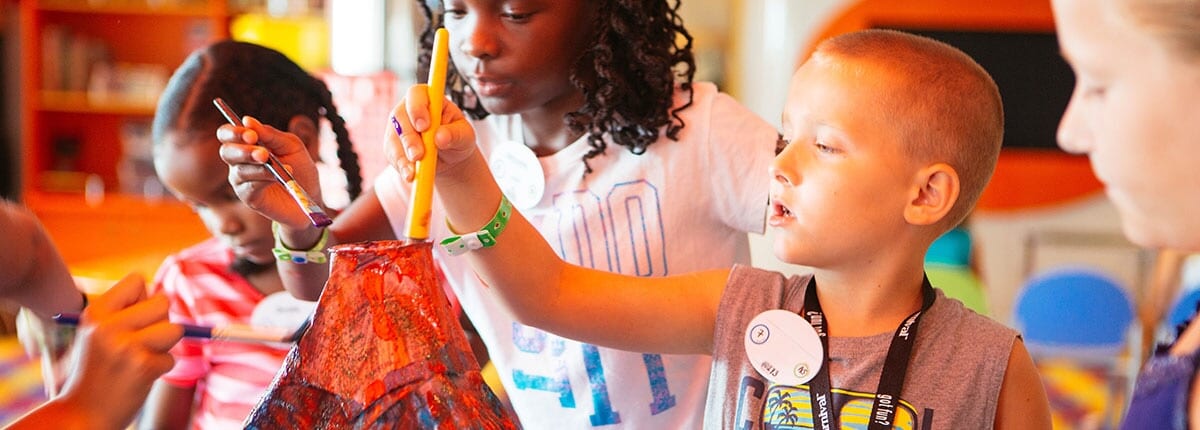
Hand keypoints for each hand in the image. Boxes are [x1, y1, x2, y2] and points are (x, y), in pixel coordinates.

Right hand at [55, 274, 182, 428]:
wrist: (82, 414)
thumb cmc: (96, 371)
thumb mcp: (98, 334)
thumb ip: (125, 312)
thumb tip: (164, 298)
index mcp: (96, 313)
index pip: (137, 280)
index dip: (144, 298)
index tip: (132, 320)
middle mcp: (108, 326)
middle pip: (162, 302)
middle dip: (160, 322)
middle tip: (140, 343)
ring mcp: (126, 346)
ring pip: (175, 329)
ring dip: (165, 346)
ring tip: (140, 359)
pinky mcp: (142, 366)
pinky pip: (171, 359)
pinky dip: (160, 369)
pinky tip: (138, 378)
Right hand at [217, 116, 324, 229]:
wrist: (311, 195)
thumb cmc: (300, 168)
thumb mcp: (291, 145)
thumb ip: (270, 134)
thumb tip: (247, 120)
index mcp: (246, 145)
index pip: (227, 134)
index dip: (234, 132)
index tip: (251, 135)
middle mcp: (239, 162)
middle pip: (226, 152)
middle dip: (242, 150)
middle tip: (262, 153)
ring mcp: (242, 181)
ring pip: (238, 170)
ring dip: (256, 165)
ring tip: (271, 163)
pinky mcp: (249, 198)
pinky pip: (249, 186)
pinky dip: (263, 179)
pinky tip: (277, 177)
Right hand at [385, 84, 476, 181]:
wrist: (449, 158)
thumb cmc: (457, 139)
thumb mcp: (465, 136)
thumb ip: (455, 134)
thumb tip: (440, 137)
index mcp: (428, 98)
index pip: (416, 94)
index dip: (417, 108)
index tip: (424, 126)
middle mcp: (408, 109)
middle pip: (400, 117)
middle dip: (409, 138)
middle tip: (418, 155)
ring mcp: (397, 127)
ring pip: (393, 137)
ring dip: (402, 155)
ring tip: (413, 171)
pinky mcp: (392, 145)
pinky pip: (391, 154)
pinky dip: (400, 166)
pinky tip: (409, 175)